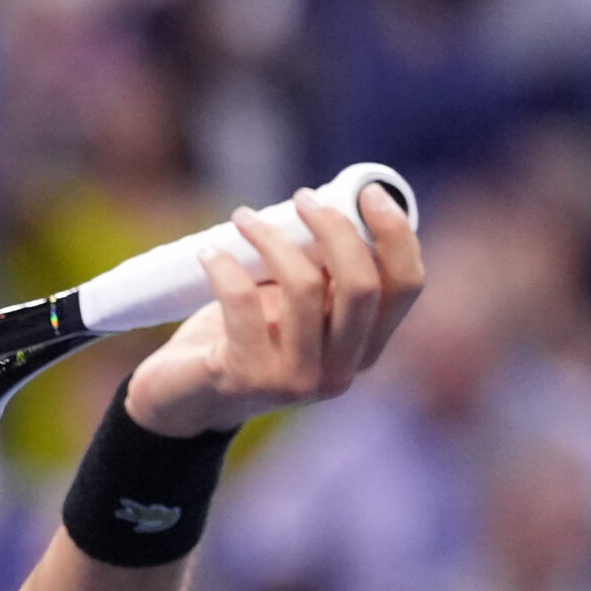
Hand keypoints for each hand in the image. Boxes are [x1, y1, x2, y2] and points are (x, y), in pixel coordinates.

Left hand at [125, 182, 424, 437]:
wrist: (184, 398)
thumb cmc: (244, 337)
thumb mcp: (296, 308)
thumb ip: (326, 275)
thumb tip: (332, 204)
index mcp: (364, 348)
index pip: (407, 287)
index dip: (396, 233)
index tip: (367, 192)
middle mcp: (340, 371)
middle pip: (363, 285)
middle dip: (335, 227)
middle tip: (300, 198)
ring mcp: (296, 380)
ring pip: (304, 287)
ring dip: (271, 237)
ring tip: (243, 217)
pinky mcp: (246, 378)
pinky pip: (242, 302)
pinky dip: (225, 267)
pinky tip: (210, 254)